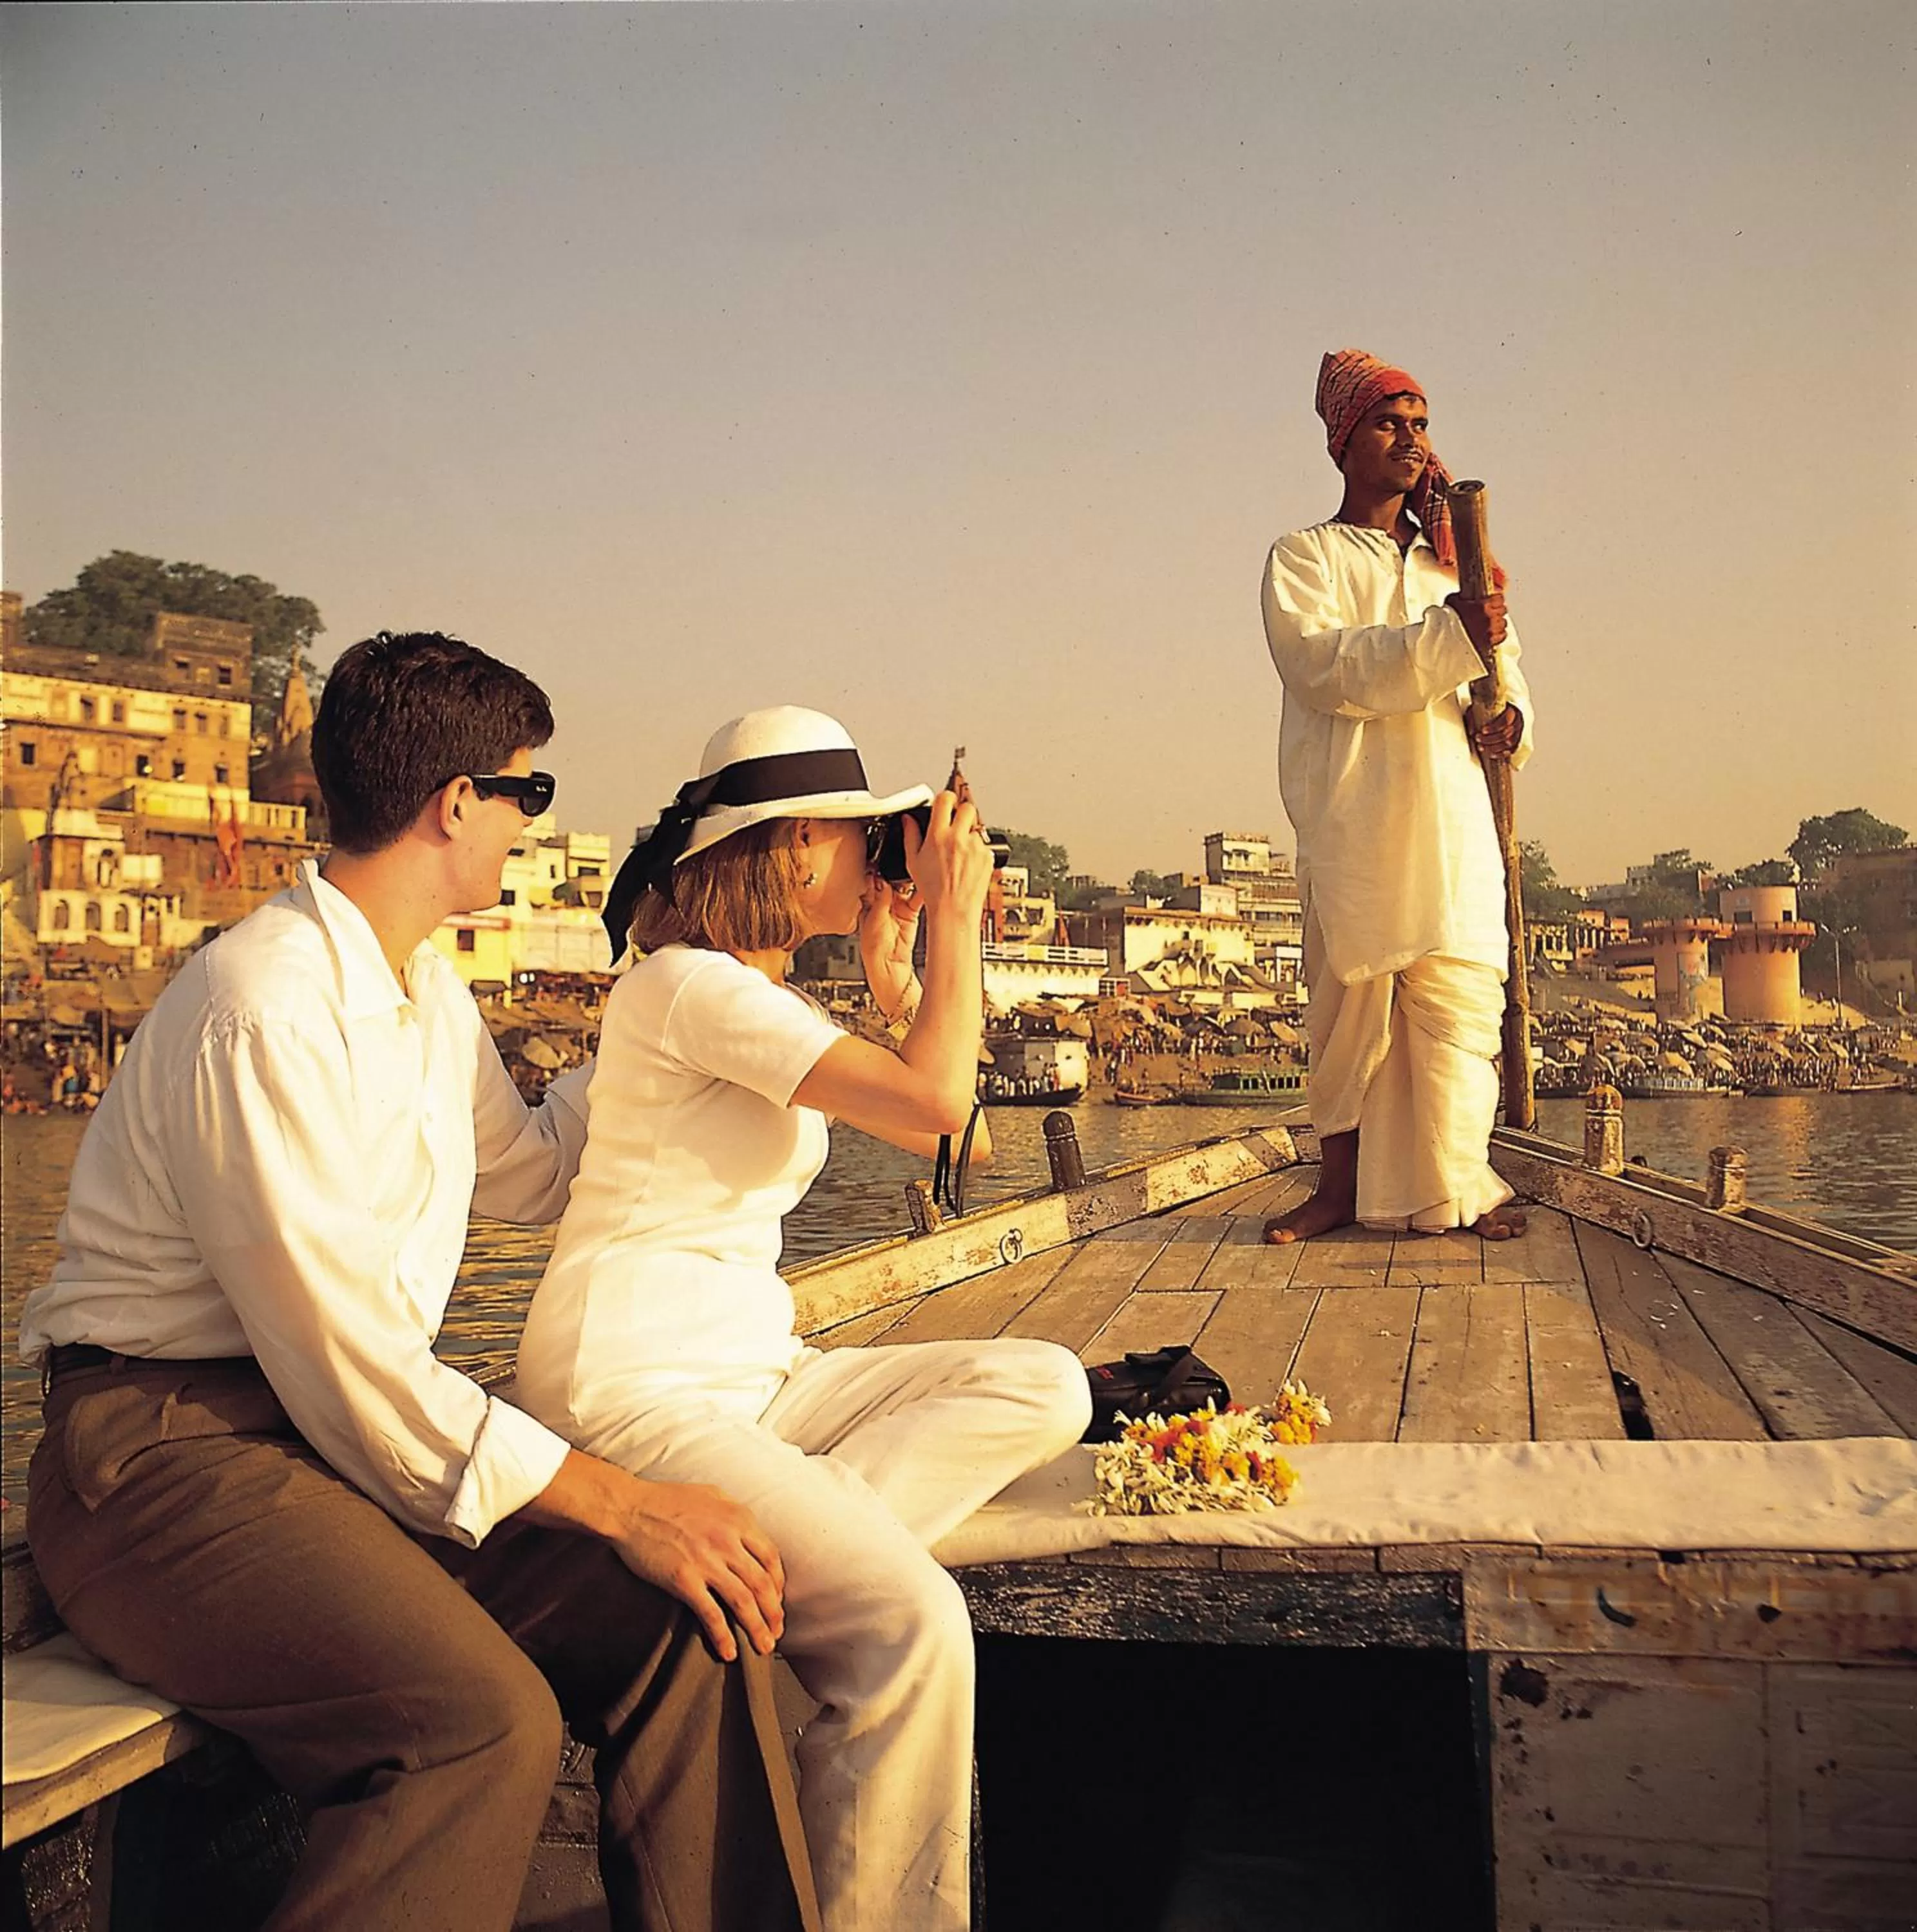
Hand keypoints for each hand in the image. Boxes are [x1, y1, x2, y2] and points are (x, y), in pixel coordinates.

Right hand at [609, 1477, 786, 1662]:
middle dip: (773, 1613)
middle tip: (776, 1632)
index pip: (771, 1558)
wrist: (629, 1508)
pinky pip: (711, 1614)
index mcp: (738, 1519)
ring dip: (757, 1628)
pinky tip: (728, 1652)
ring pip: (743, 1602)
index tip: (777, 1601)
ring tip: (763, 1647)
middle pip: (762, 1584)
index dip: (778, 1584)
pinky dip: (723, 1636)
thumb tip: (749, 1532)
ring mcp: (706, 1561)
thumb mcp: (711, 1494)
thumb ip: (734, 1513)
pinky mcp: (683, 1579)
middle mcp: (728, 1540)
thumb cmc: (667, 1499)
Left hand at [859, 875, 922, 1019]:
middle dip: (893, 872)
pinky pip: (917, 898)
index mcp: (867, 903)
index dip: (876, 870)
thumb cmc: (874, 950)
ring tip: (914, 873)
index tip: (881, 862)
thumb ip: (880, 900)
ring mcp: (897, 907)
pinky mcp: (910, 912)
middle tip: (900, 866)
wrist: (889, 968)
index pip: (871, 880)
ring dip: (908, 880)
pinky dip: (922, 891)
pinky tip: (925, 885)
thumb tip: (883, 881)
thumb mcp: (873, 921)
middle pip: (889, 880)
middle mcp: (882, 902)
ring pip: (903, 886)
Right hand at [907, 789, 993, 924]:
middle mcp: (958, 838)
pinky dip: (977, 851)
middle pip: (967, 807)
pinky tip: (967, 864)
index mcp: (938, 836)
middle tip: (956, 824)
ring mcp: (976, 846)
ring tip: (959, 853)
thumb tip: (908, 820)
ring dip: (969, 835)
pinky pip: (984, 845)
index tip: (945, 803)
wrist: (954, 909)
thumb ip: (910, 835)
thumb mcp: (913, 862)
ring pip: (976, 828)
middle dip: (962, 812)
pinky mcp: (988, 856)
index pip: (945, 799)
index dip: (946, 798)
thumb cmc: (934, 890)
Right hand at [1445, 591, 1507, 667]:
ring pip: (1503, 623)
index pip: (1500, 598)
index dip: (1496, 599)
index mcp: (1483, 605)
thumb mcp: (1452, 601)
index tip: (1493, 601)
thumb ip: (1462, 596)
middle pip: (1503, 610)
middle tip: (1491, 612)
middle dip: (1497, 610)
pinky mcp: (1490, 642)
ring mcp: (1491, 630)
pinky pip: (1502, 636)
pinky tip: (1493, 634)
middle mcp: (1490, 617)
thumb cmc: (1446, 621)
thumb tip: (1464, 595)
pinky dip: (1499, 634)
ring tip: (1490, 624)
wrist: (1444, 640)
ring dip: (1498, 623)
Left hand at [1468, 703, 1523, 760]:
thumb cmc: (1487, 709)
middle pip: (1507, 733)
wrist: (1497, 712)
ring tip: (1481, 747)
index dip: (1494, 727)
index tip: (1482, 731)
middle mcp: (1518, 721)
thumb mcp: (1480, 708)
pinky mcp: (1517, 742)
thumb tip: (1471, 732)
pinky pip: (1512, 750)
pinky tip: (1491, 755)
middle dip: (1491, 739)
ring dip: (1494, 747)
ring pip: (1510, 743)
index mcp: (1513, 710)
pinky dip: (1501, 754)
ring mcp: (1519, 732)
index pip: (1505, 720)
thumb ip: (1474, 717)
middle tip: (1478, 739)